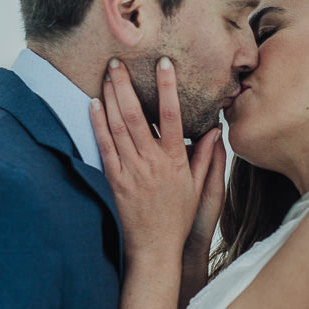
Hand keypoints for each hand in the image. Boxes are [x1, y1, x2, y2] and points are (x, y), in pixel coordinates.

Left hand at [91, 57, 221, 263]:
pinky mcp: (115, 180)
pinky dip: (98, 123)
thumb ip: (205, 156)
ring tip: (107, 75)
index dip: (167, 87)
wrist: (155, 247)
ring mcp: (131, 170)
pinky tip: (94, 104)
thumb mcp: (199, 187)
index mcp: (174, 160)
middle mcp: (152, 162)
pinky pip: (104, 146)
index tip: (163, 63)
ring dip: (110, 98)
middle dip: (126, 85)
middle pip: (136, 115)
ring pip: (117, 127)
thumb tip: (215, 129)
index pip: (171, 116)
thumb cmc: (178, 217)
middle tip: (118, 61)